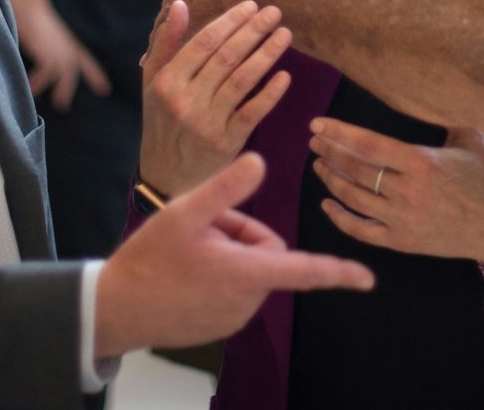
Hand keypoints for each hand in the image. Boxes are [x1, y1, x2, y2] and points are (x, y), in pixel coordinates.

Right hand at [19, 7, 109, 111]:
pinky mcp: (48, 54)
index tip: (104, 89)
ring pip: (66, 74)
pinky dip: (38, 82)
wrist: (29, 6)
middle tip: (63, 105)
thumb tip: (41, 50)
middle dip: (70, 86)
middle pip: (74, 70)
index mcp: (68, 42)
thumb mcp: (44, 32)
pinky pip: (47, 74)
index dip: (94, 75)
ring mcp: (59, 51)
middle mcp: (67, 47)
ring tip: (59, 104)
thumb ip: (46, 43)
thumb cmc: (32, 15)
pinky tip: (30, 89)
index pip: (86, 61)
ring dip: (63, 89)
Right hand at [95, 152, 375, 354]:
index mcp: (246, 273)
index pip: (305, 270)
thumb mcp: (184, 213)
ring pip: (250, 268)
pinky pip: (235, 287)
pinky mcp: (220, 324)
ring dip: (229, 251)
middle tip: (204, 226)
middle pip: (267, 252)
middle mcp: (247, 300)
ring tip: (191, 248)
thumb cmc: (148, 261)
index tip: (368, 278)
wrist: (114, 309)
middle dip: (242, 232)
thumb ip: (226, 187)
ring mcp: (234, 316)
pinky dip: (219, 272)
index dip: (340, 272)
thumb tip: (261, 160)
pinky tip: (187, 267)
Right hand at [139, 0, 293, 195]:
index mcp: (167, 82)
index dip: (230, 21)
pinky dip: (270, 93)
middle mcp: (185, 101)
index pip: (204, 43)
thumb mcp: (153, 82)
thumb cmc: (163, 120)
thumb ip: (167, 43)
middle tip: (274, 12)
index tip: (251, 5)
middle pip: (226, 57)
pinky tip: (285, 76)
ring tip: (284, 35)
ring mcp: (207, 123)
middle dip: (253, 31)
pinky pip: (252, 112)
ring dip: (267, 55)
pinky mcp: (226, 143)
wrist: (165, 176)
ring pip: (242, 81)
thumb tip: (180, 5)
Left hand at [308, 118, 483, 264]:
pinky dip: (340, 218)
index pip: (369, 144)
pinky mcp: (402, 241)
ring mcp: (402, 219)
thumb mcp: (472, 138)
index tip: (317, 125)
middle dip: (330, 154)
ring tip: (319, 165)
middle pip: (356, 170)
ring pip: (354, 199)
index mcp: (422, 162)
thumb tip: (424, 91)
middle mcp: (408, 191)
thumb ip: (446, 115)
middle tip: (315, 142)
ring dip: (331, 180)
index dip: (339, 133)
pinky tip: (327, 204)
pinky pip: (362, 231)